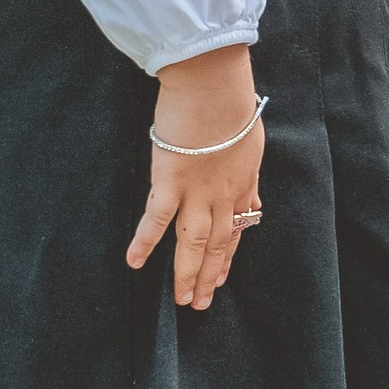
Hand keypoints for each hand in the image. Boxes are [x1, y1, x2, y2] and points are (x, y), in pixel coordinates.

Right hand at [128, 43, 263, 311]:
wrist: (214, 85)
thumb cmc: (232, 103)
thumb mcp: (252, 142)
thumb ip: (249, 174)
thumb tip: (254, 199)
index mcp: (241, 184)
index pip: (236, 230)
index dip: (228, 256)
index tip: (221, 278)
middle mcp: (222, 195)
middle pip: (217, 244)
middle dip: (209, 276)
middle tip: (200, 303)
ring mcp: (196, 191)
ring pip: (194, 243)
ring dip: (188, 274)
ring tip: (182, 299)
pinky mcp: (170, 181)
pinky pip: (157, 219)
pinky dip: (145, 242)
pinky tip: (133, 262)